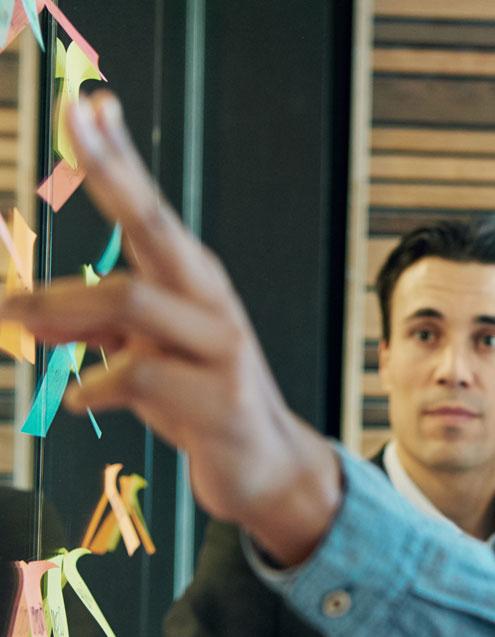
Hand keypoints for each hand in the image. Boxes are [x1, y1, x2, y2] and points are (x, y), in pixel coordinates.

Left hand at [0, 92, 339, 564]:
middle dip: (113, 172)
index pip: (150, 211)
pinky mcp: (220, 399)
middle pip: (156, 227)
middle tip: (73, 122)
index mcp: (193, 285)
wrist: (265, 469)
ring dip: (61, 307)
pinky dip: (96, 385)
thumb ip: (92, 328)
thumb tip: (27, 310)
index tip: (89, 104)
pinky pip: (138, 376)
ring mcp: (222, 348)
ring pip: (131, 300)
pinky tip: (79, 399)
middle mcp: (212, 304)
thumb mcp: (141, 357)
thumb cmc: (201, 404)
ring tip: (16, 321)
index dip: (117, 158)